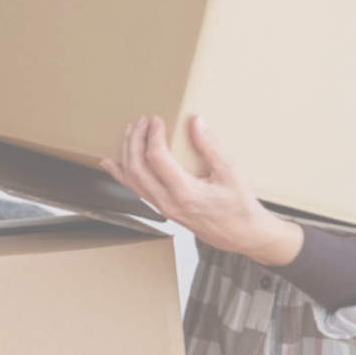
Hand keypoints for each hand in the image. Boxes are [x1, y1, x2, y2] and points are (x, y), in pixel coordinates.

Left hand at [100, 115, 302, 265]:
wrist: (243, 234)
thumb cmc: (240, 208)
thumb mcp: (231, 173)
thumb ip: (211, 147)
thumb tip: (196, 123)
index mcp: (185, 193)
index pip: (157, 158)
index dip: (154, 135)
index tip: (157, 120)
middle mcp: (169, 203)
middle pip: (137, 168)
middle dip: (136, 140)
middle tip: (142, 121)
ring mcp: (164, 208)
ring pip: (132, 180)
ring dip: (128, 153)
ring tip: (130, 133)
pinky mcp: (164, 209)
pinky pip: (136, 191)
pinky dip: (122, 175)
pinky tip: (113, 164)